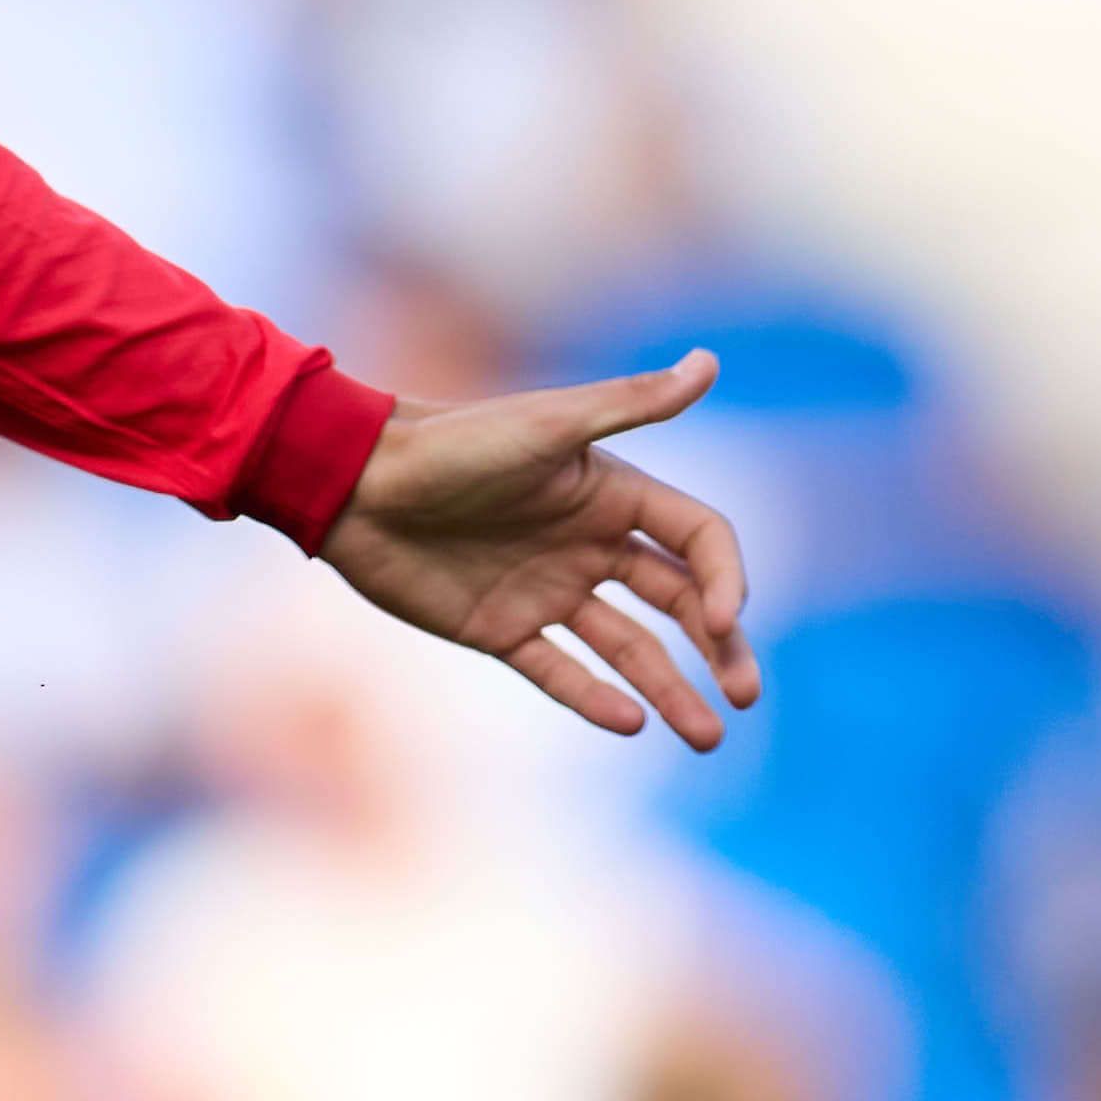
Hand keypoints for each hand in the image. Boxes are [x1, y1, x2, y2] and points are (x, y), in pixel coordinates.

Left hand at [320, 351, 761, 746]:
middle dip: (720, 648)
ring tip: (707, 739)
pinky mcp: (499, 627)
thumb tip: (711, 361)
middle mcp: (589, 545)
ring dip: (670, 690)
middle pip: (678, 602)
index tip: (722, 621)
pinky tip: (630, 723)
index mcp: (612, 496)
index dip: (724, 580)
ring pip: (628, 649)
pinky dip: (594, 697)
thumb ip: (632, 404)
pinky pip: (558, 670)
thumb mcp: (549, 425)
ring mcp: (546, 589)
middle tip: (747, 694)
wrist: (353, 482)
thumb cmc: (452, 445)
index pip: (700, 543)